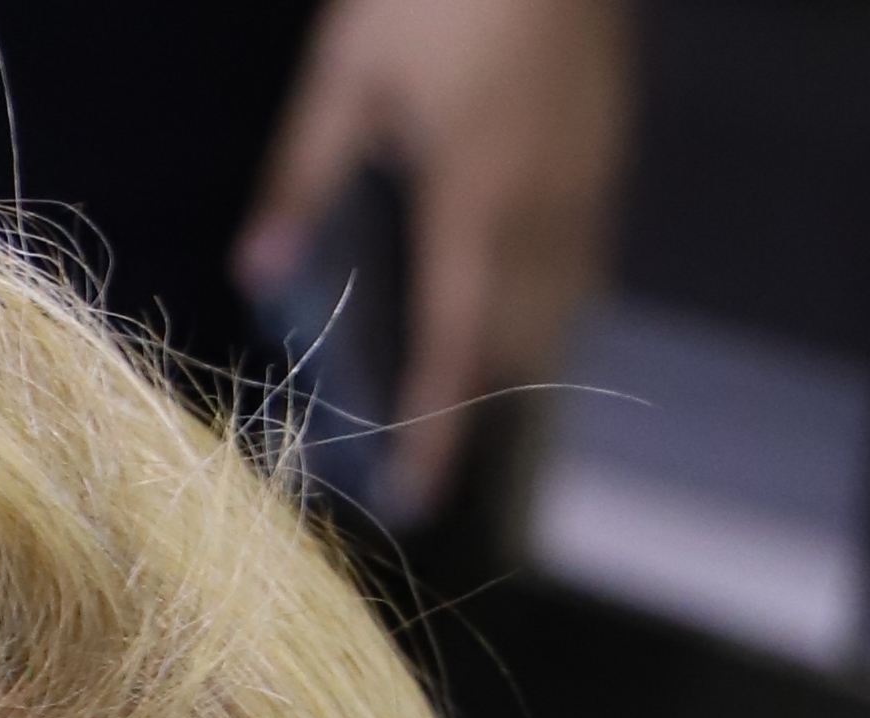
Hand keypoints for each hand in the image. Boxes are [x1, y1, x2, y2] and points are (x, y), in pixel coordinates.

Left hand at [235, 0, 633, 519]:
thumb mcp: (349, 71)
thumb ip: (305, 179)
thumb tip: (259, 275)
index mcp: (475, 202)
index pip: (455, 350)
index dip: (433, 432)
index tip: (411, 495)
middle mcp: (546, 210)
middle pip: (516, 348)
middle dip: (473, 404)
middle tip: (416, 444)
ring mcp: (590, 180)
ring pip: (561, 311)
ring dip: (513, 358)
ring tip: (460, 387)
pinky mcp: (610, 150)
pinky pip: (583, 261)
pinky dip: (546, 301)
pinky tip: (506, 297)